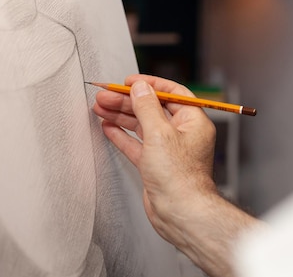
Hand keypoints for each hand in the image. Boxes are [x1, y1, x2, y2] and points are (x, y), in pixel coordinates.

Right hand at [92, 74, 217, 239]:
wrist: (180, 212)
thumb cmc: (180, 177)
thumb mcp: (160, 133)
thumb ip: (147, 107)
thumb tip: (140, 87)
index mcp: (192, 121)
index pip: (171, 93)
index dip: (149, 85)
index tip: (129, 81)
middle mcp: (181, 134)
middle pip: (151, 109)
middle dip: (127, 101)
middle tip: (105, 95)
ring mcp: (167, 150)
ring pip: (141, 126)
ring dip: (121, 116)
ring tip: (99, 107)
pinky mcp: (155, 165)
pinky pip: (136, 144)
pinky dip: (122, 135)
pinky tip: (108, 127)